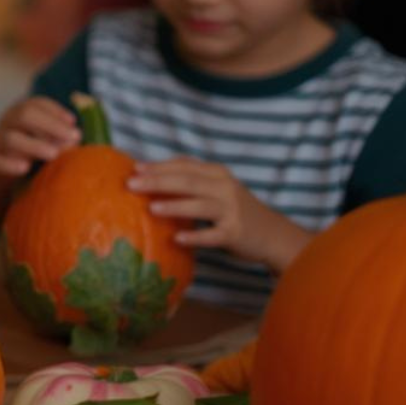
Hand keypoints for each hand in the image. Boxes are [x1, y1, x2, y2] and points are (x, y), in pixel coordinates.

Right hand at [0, 96, 81, 179]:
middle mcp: (8, 122)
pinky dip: (11, 164)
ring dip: (35, 145)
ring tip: (54, 154)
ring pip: (11, 139)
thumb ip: (60, 136)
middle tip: (73, 137)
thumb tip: (75, 139)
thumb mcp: (44, 136)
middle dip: (51, 125)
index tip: (73, 122)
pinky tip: (25, 168)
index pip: (36, 103)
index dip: (56, 110)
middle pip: (24, 115)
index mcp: (21, 111)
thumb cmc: (29, 149)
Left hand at [129, 158, 311, 269]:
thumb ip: (190, 178)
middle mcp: (225, 189)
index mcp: (217, 174)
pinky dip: (195, 236)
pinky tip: (177, 238)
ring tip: (151, 208)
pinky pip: (212, 235)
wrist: (273, 233)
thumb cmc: (234, 208)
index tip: (134, 168)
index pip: (185, 166)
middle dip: (159, 181)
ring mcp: (231, 211)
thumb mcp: (217, 187)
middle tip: (132, 184)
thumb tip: (148, 172)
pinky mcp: (235, 233)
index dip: (159, 166)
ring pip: (200, 206)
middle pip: (188, 182)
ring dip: (175, 206)